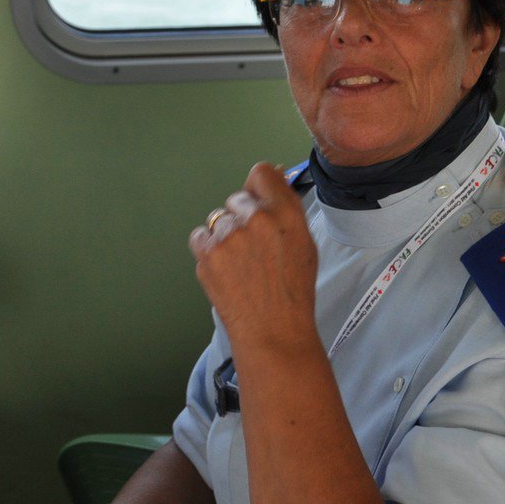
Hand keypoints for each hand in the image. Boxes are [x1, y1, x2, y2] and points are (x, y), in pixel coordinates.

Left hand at [188, 163, 319, 353]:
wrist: (273, 330)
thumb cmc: (292, 290)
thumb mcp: (304, 244)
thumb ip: (286, 208)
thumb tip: (274, 176)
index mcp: (286, 214)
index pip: (261, 173)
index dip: (258, 187)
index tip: (258, 199)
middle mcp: (256, 219)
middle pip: (237, 198)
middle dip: (242, 216)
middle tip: (253, 247)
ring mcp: (228, 236)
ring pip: (217, 219)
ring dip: (225, 234)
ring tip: (240, 264)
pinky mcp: (206, 254)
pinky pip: (200, 236)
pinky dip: (207, 248)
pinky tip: (225, 268)